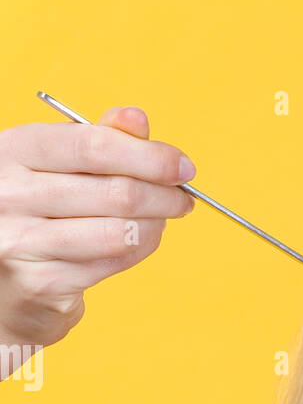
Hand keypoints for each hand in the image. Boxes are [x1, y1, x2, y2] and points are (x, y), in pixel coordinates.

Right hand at [0, 105, 194, 353]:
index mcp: (10, 151)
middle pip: (115, 192)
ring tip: (162, 219)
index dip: (148, 155)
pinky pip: (112, 263)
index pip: (92, 145)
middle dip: (164, 195)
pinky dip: (140, 249)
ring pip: (120, 232)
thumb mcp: (52, 166)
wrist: (0, 285)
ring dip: (156, 224)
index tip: (183, 166)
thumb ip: (96, 140)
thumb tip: (137, 118)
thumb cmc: (33, 214)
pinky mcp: (39, 284)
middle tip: (183, 198)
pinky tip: (142, 239)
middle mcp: (8, 195)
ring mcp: (21, 242)